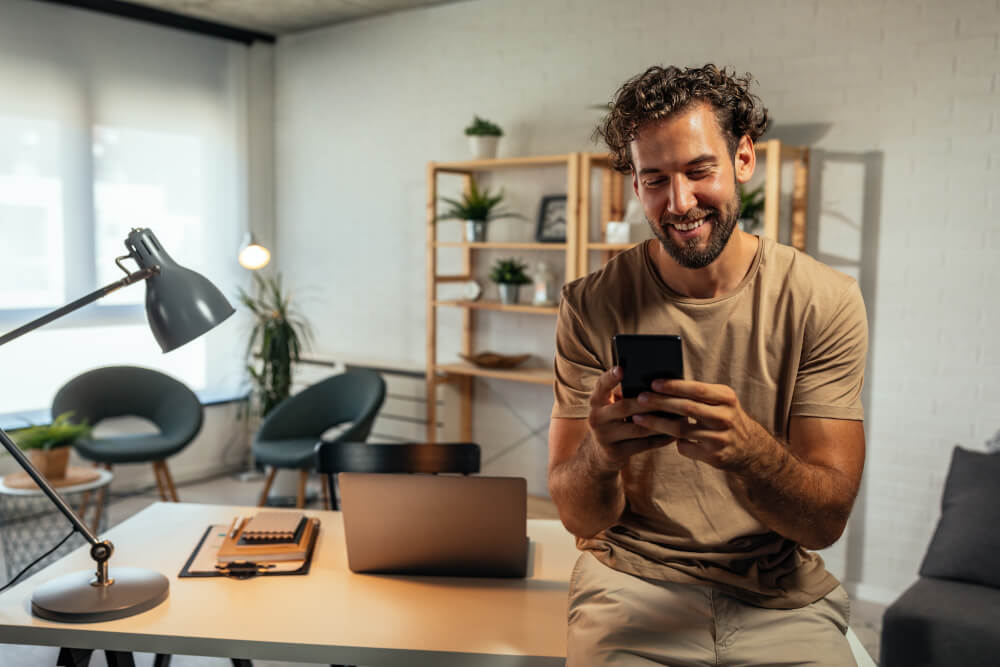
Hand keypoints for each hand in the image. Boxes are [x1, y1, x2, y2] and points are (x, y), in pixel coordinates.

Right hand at [584, 366, 675, 473]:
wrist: (600, 453)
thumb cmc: (615, 421)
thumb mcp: (612, 406)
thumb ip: (626, 395)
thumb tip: (658, 384)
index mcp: (597, 401)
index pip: (601, 385)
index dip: (610, 377)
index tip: (621, 369)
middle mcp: (596, 417)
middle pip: (625, 406)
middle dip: (649, 402)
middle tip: (669, 397)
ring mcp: (604, 436)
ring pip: (637, 428)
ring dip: (660, 422)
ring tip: (678, 417)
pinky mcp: (614, 452)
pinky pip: (643, 445)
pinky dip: (660, 439)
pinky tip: (673, 434)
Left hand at [631, 379, 770, 471]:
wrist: (751, 449)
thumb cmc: (726, 418)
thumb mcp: (721, 401)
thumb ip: (699, 393)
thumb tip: (661, 385)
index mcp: (726, 398)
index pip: (697, 389)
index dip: (674, 386)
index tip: (653, 383)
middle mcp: (725, 417)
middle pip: (686, 408)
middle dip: (660, 403)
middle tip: (640, 399)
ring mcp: (721, 438)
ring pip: (681, 430)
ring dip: (657, 423)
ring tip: (639, 418)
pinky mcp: (715, 457)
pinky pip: (685, 447)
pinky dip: (674, 442)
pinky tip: (664, 437)